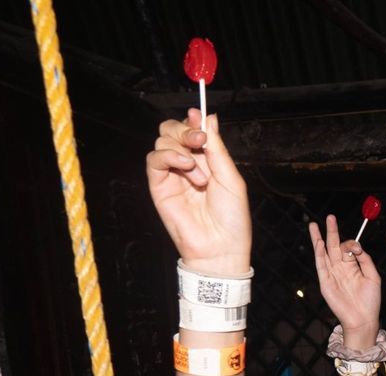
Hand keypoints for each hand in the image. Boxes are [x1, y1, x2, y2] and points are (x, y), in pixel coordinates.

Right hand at [147, 112, 249, 274]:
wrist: (221, 247)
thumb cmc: (232, 219)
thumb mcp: (231, 178)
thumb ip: (217, 148)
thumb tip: (209, 117)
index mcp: (207, 161)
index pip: (192, 130)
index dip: (193, 121)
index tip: (198, 117)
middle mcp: (187, 164)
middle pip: (171, 130)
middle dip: (183, 129)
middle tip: (199, 140)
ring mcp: (172, 174)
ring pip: (162, 141)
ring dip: (181, 150)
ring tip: (199, 174)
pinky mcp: (158, 185)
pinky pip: (154, 159)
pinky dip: (169, 157)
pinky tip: (186, 168)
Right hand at [308, 214, 380, 339]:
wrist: (363, 319)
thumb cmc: (370, 301)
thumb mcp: (373, 277)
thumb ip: (366, 260)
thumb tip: (357, 247)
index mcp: (353, 267)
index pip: (348, 248)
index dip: (351, 244)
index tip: (357, 248)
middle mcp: (341, 268)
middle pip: (333, 246)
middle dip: (331, 231)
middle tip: (330, 217)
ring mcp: (332, 274)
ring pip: (323, 252)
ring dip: (318, 238)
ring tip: (314, 225)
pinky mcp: (325, 282)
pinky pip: (321, 265)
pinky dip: (319, 253)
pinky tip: (317, 242)